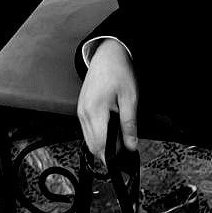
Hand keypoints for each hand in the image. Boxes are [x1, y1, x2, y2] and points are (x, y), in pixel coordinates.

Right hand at [78, 40, 138, 163]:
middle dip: (108, 151)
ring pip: (89, 139)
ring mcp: (80, 111)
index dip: (112, 155)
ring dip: (103, 143)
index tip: (124, 158)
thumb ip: (129, 124)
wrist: (107, 54)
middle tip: (125, 145)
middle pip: (92, 145)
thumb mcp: (130, 98)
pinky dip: (98, 134)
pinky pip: (87, 130)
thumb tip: (131, 146)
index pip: (100, 144)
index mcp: (95, 110)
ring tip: (119, 133)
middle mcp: (83, 112)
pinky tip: (110, 126)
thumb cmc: (119, 72)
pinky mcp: (80, 109)